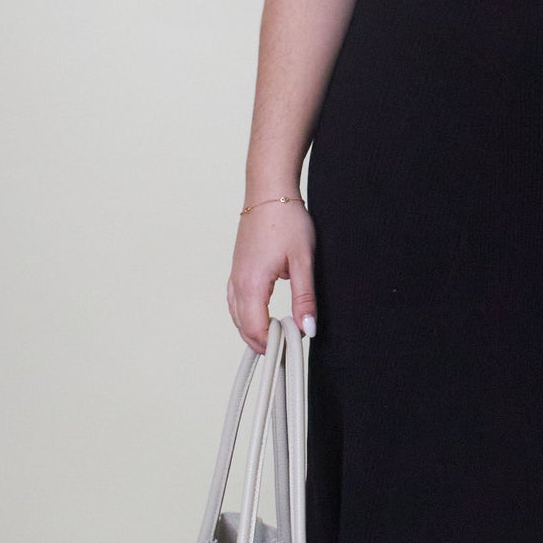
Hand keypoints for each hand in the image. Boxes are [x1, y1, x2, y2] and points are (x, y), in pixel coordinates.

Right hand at [227, 200, 317, 353]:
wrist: (269, 192)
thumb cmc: (286, 221)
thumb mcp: (303, 261)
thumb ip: (304, 298)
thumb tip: (307, 328)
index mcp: (252, 284)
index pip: (256, 329)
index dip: (273, 344)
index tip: (293, 346)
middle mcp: (238, 282)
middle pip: (243, 327)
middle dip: (262, 343)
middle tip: (285, 350)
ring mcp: (234, 275)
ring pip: (236, 316)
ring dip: (252, 331)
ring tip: (275, 340)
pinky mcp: (237, 269)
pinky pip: (235, 302)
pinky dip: (245, 316)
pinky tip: (258, 317)